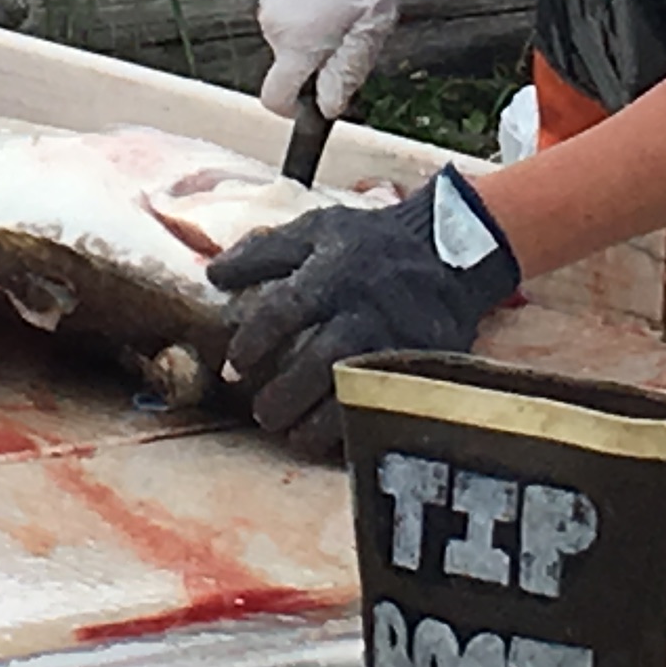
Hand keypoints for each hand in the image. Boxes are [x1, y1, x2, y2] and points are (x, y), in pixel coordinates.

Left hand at [211, 172, 519, 453]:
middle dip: (283, 395)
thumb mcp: (318, 229)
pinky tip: (335, 437)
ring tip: (293, 434)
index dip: (252, 341)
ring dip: (317, 422)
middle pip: (318, 361)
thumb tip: (213, 275)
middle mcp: (364, 308)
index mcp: (333, 272)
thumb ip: (263, 251)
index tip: (233, 367)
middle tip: (262, 413)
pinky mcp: (421, 363)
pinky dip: (357, 426)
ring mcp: (396, 340)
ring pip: (353, 391)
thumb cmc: (372, 243)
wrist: (451, 252)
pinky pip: (387, 404)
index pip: (284, 311)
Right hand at [256, 0, 408, 118]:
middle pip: (292, 69)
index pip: (276, 99)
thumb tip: (328, 107)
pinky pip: (293, 19)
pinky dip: (314, 17)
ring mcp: (271, 4)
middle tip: (357, 34)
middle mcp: (273, 27)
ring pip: (295, 43)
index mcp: (296, 43)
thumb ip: (346, 72)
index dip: (298, 110)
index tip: (322, 100)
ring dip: (321, 37)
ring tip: (351, 7)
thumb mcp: (371, 28)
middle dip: (322, 64)